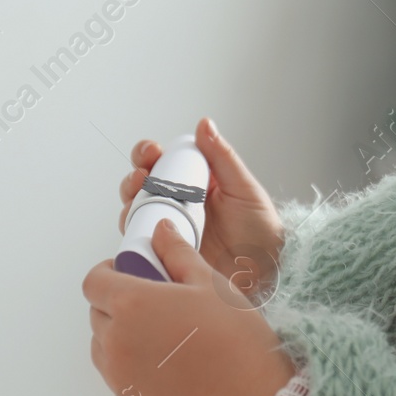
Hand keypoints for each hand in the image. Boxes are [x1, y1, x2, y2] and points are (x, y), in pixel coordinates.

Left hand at [84, 218, 295, 395]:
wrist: (248, 390)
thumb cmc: (232, 334)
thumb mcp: (208, 280)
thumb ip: (175, 251)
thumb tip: (160, 230)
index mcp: (131, 303)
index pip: (94, 281)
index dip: (109, 271)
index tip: (131, 271)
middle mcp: (116, 338)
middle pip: (96, 310)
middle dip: (116, 299)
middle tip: (153, 299)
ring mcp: (118, 370)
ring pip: (101, 340)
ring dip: (118, 329)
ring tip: (158, 329)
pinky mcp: (127, 394)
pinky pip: (111, 368)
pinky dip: (125, 357)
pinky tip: (160, 354)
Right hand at [119, 119, 284, 299]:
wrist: (265, 271)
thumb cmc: (260, 229)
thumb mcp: (244, 188)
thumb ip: (223, 158)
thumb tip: (204, 124)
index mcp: (194, 182)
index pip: (162, 161)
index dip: (149, 153)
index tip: (152, 152)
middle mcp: (175, 204)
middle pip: (140, 185)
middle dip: (133, 177)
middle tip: (142, 177)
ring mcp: (167, 229)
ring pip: (134, 211)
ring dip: (129, 202)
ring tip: (139, 200)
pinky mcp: (163, 254)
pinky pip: (139, 243)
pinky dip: (132, 234)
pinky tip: (139, 231)